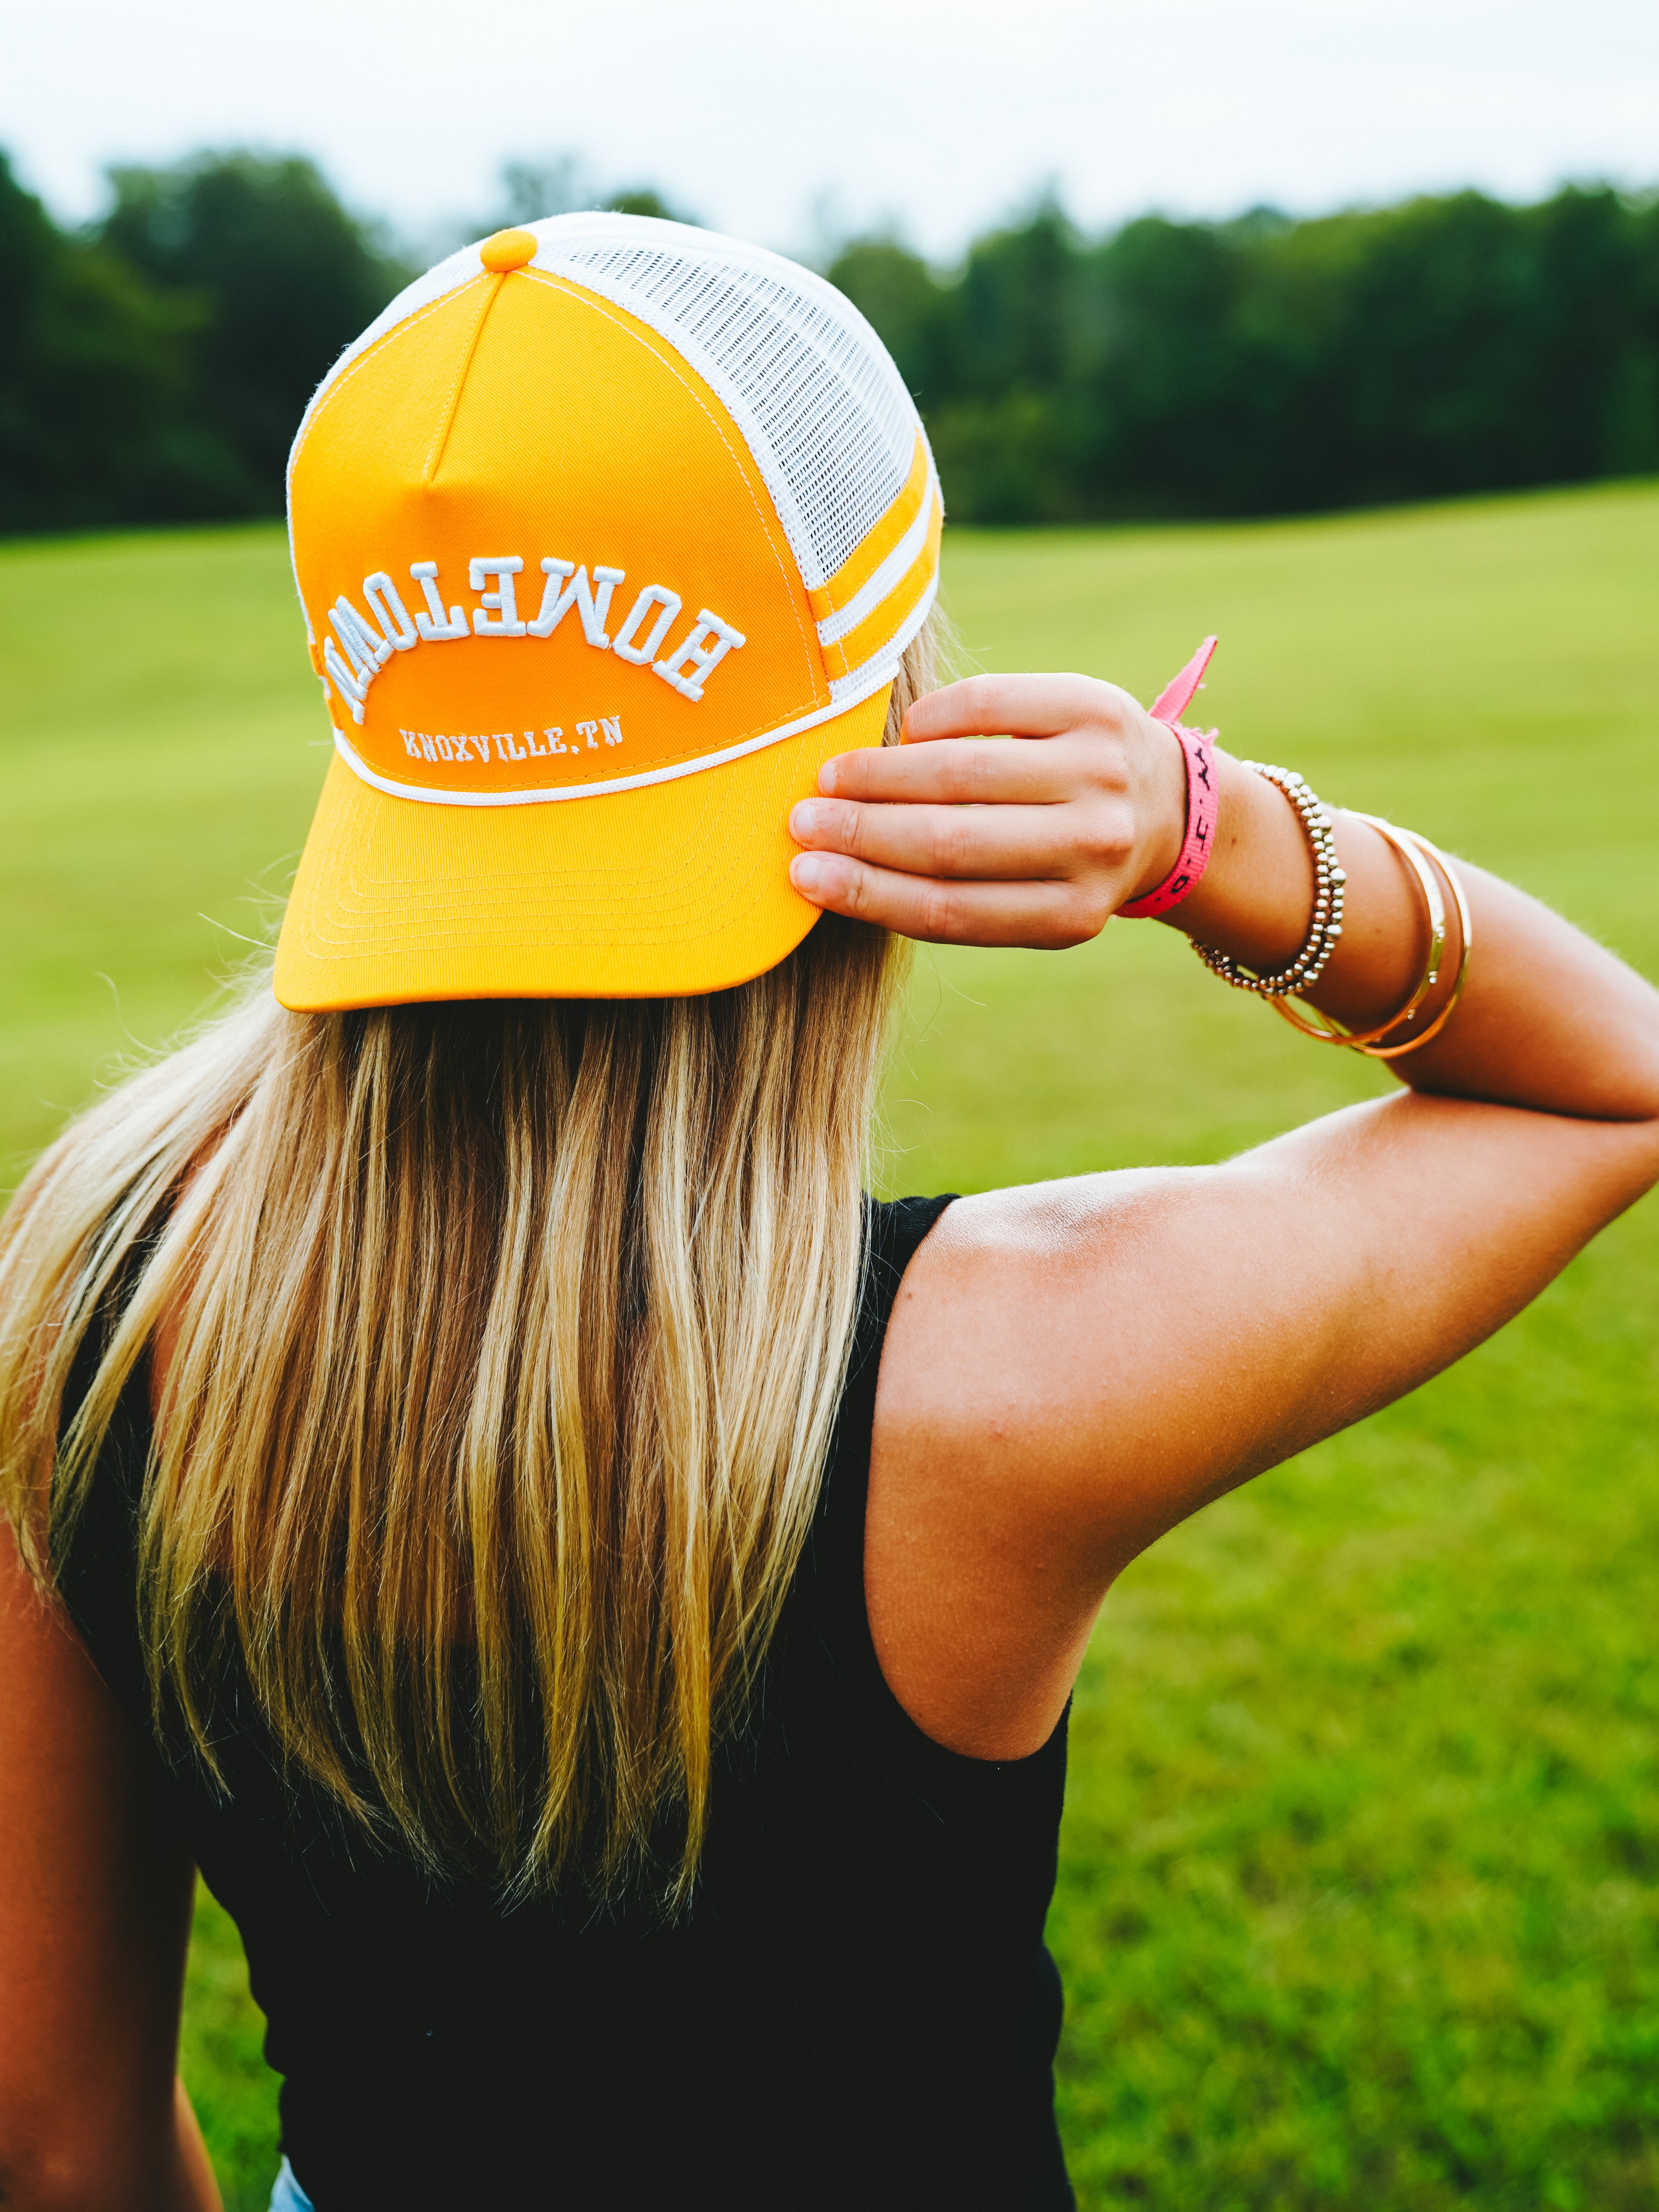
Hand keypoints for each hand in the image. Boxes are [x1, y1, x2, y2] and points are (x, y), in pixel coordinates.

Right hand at [787, 674, 1186, 948]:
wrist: (1166, 805)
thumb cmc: (1062, 860)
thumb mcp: (1030, 901)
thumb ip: (953, 895)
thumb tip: (834, 871)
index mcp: (1071, 915)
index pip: (948, 909)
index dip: (866, 893)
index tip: (804, 877)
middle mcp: (1093, 845)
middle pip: (950, 841)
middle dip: (861, 832)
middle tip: (800, 822)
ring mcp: (1100, 773)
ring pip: (962, 772)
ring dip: (881, 775)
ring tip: (832, 778)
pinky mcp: (1097, 707)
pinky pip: (991, 705)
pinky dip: (934, 719)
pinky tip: (905, 736)